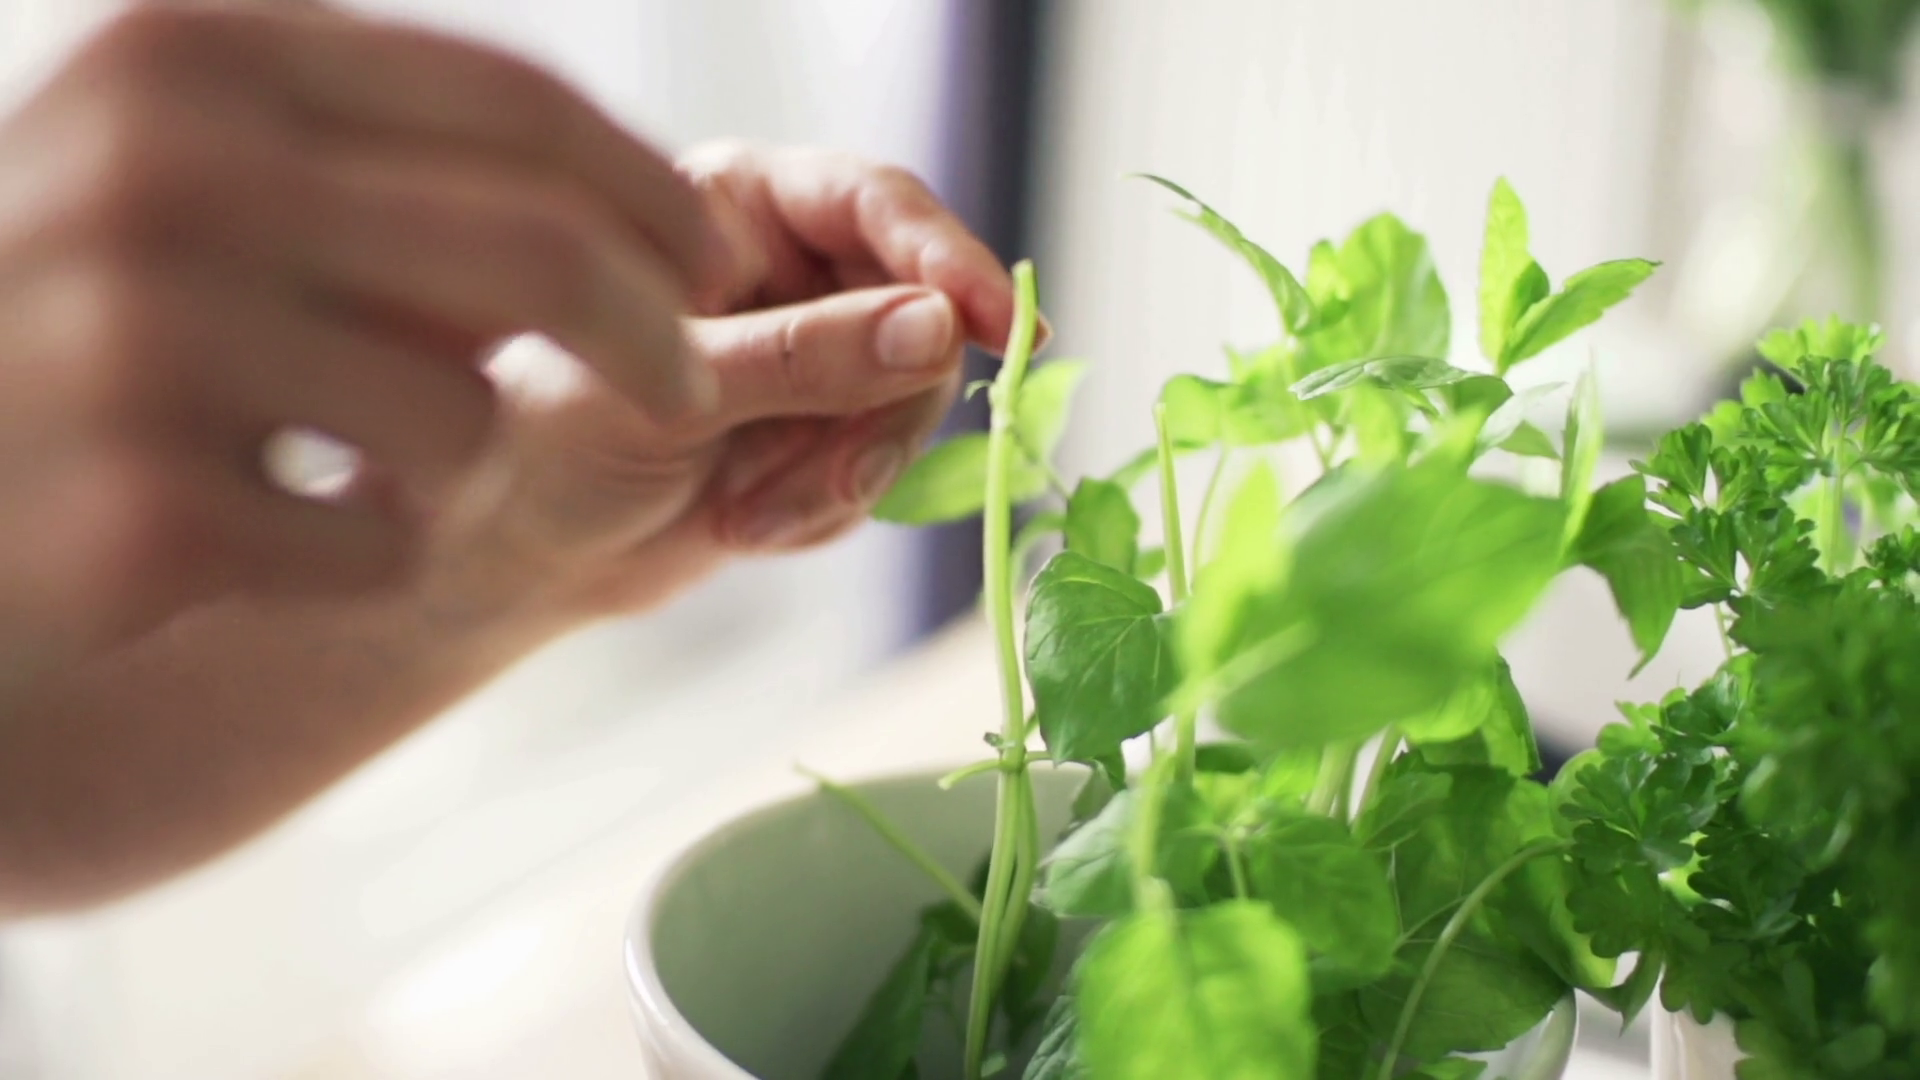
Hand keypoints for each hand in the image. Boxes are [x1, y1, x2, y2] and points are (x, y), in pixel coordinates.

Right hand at [0, 4, 732, 663]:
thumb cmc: (73, 317)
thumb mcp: (191, 175)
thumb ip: (385, 168)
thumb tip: (632, 232)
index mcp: (193, 52)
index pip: (516, 101)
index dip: (649, 189)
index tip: (712, 261)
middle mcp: (160, 171)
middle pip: (537, 251)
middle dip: (652, 333)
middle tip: (685, 390)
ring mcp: (137, 345)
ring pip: (464, 421)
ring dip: (451, 462)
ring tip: (336, 460)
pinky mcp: (139, 518)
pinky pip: (380, 550)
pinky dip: (358, 562)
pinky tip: (247, 544)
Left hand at [470, 143, 1026, 617]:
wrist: (512, 557)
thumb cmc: (543, 443)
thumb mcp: (673, 393)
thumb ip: (805, 358)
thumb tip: (941, 329)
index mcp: (734, 205)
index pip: (876, 203)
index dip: (950, 261)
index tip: (1006, 330)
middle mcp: (785, 265)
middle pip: (920, 311)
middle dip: (883, 413)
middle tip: (838, 485)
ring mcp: (810, 351)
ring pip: (911, 400)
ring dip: (845, 477)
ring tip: (753, 520)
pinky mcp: (820, 429)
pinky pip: (881, 466)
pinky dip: (826, 511)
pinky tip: (748, 527)